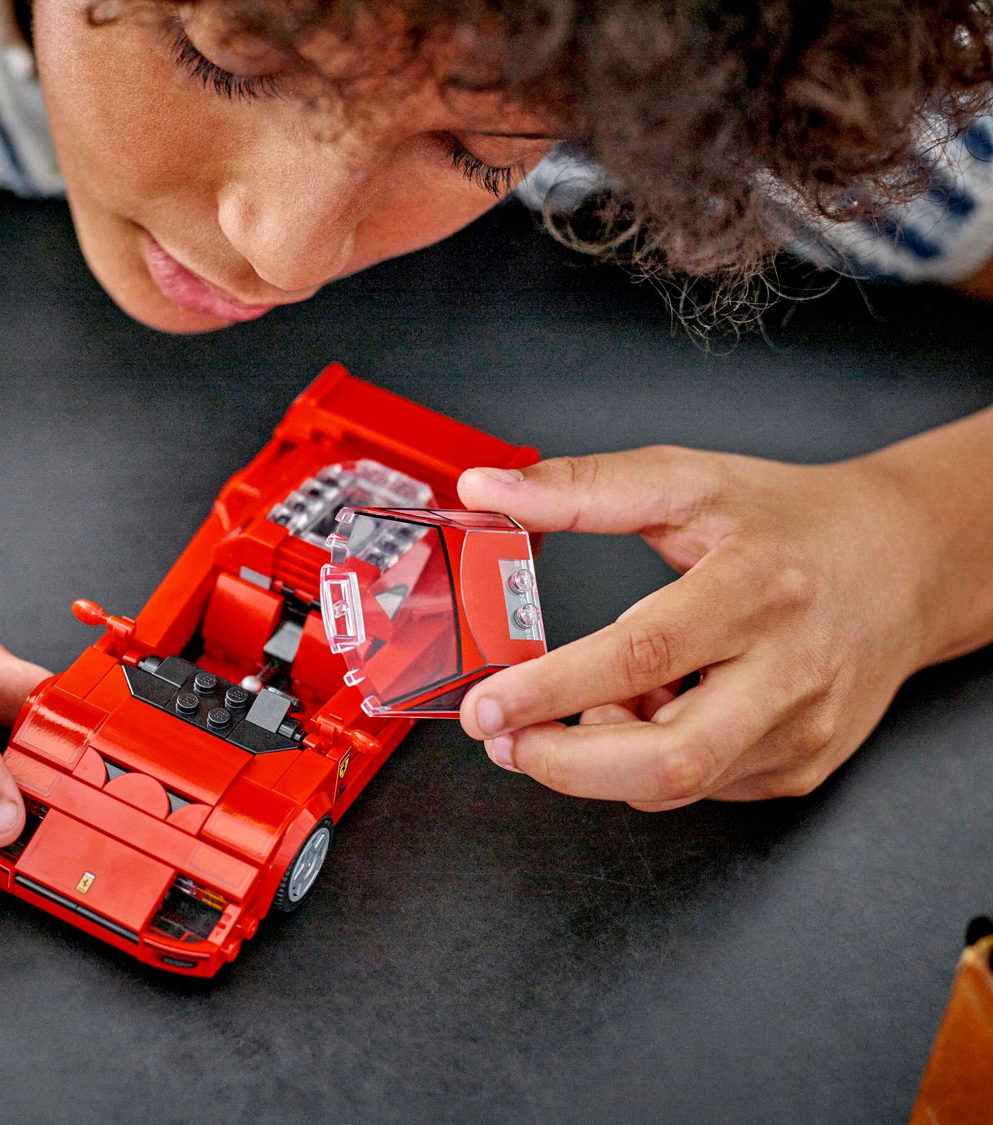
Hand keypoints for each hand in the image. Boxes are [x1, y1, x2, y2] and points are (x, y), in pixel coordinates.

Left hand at [456, 446, 931, 809]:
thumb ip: (581, 488)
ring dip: (602, 757)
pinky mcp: (801, 768)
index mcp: (755, 589)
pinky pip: (699, 786)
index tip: (488, 706)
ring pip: (676, 783)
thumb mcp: (687, 480)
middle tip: (503, 739)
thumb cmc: (792, 522)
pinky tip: (652, 710)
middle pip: (668, 759)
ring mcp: (801, 731)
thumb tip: (488, 489)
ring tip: (588, 702)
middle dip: (564, 764)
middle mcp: (789, 670)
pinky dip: (648, 760)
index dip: (553, 690)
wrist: (905, 562)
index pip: (642, 654)